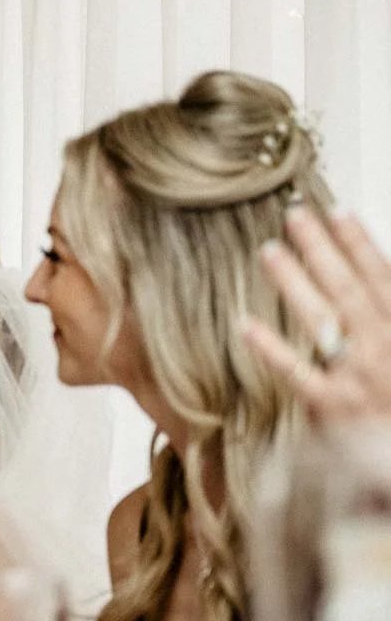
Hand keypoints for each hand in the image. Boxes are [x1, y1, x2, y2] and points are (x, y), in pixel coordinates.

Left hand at [244, 208, 390, 424]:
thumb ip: (388, 316)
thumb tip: (372, 278)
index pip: (384, 279)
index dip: (361, 244)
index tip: (337, 212)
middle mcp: (385, 349)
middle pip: (349, 288)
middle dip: (323, 248)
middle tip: (294, 215)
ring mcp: (358, 378)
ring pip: (323, 320)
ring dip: (295, 282)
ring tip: (268, 250)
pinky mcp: (333, 408)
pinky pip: (297, 373)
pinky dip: (271, 348)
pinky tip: (244, 325)